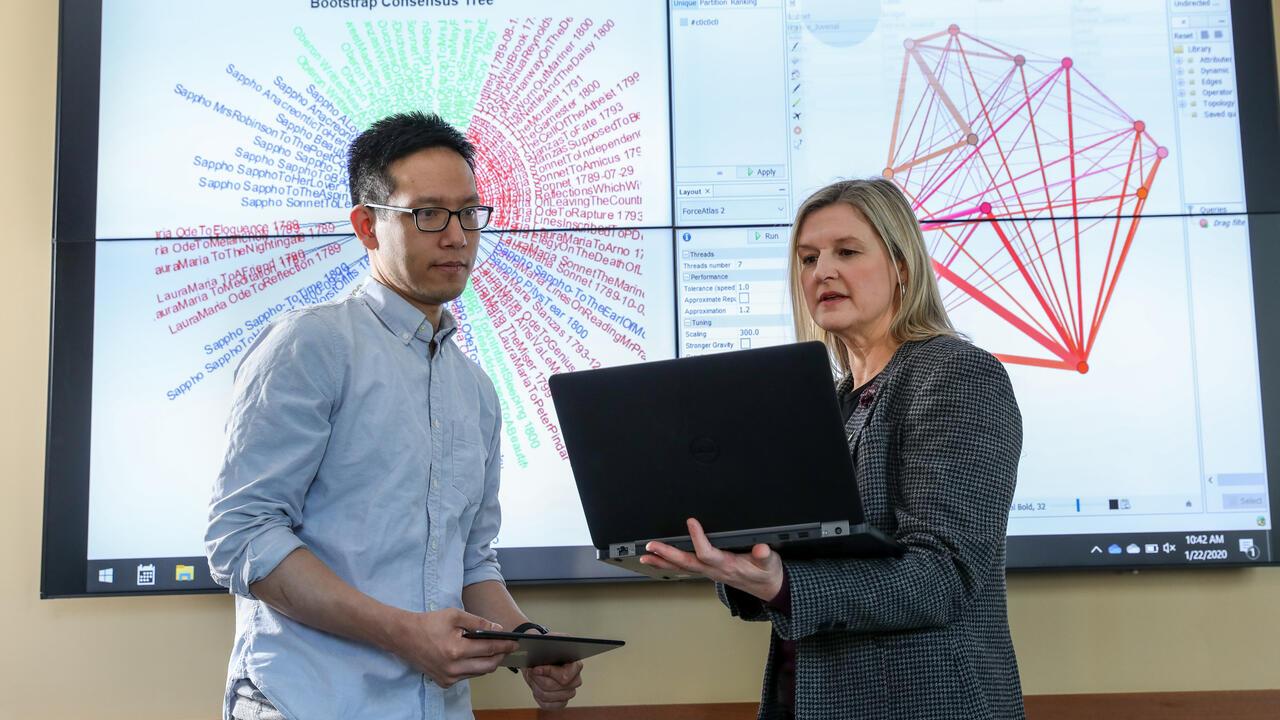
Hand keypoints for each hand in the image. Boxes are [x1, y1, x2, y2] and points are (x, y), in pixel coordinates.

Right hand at [388, 608, 519, 687]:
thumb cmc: (429, 623)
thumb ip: (478, 622)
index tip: (516, 643)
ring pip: (479, 673)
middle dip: (500, 656)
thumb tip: (498, 628)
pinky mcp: (444, 682)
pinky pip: (467, 676)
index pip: (489, 649)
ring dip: (488, 662)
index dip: (505, 645)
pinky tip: (474, 656)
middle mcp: (453, 668)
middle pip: (488, 666)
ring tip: (492, 650)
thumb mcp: (454, 615)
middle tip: (507, 647)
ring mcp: (448, 678)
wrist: (404, 637)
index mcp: (456, 650)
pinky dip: (474, 667)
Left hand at [521, 656, 583, 709]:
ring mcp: (569, 693)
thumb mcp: (546, 651)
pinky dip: (538, 697)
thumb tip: (536, 666)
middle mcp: (575, 681)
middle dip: (538, 679)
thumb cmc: (547, 658)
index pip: (564, 676)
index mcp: (576, 666)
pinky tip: (537, 689)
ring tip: (532, 680)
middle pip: (553, 686)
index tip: (536, 669)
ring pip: (547, 696)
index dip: (548, 672)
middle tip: (531, 673)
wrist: (544, 666)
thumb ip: (544, 655)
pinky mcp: (562, 703)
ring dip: (536, 687)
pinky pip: (547, 705)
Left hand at [640, 518, 783, 601]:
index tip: (691, 521)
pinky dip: (668, 564)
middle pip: (686, 563)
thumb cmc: (765, 572)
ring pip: (681, 567)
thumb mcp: (770, 563)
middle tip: (651, 546)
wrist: (766, 586)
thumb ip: (765, 556)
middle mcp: (714, 570)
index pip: (708, 553)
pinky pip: (683, 569)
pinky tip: (657, 561)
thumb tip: (761, 549)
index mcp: (728, 565)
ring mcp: (708, 572)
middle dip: (667, 554)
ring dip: (661, 561)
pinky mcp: (706, 570)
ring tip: (645, 555)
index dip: (698, 538)